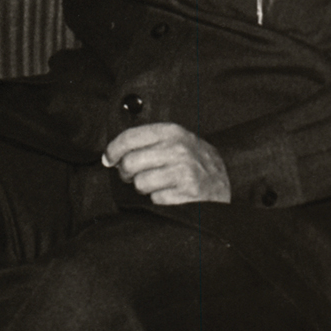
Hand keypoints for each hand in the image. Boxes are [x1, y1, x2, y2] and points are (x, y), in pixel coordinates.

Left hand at [103, 123, 230, 203]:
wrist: (223, 184)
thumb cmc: (193, 162)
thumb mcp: (175, 142)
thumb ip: (147, 143)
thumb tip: (112, 156)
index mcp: (172, 132)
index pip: (130, 137)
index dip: (113, 150)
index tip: (108, 159)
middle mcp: (178, 148)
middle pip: (130, 162)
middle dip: (126, 173)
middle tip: (132, 177)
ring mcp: (184, 171)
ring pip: (140, 183)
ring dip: (144, 188)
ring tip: (157, 184)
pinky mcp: (188, 192)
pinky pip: (155, 199)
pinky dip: (159, 199)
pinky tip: (171, 194)